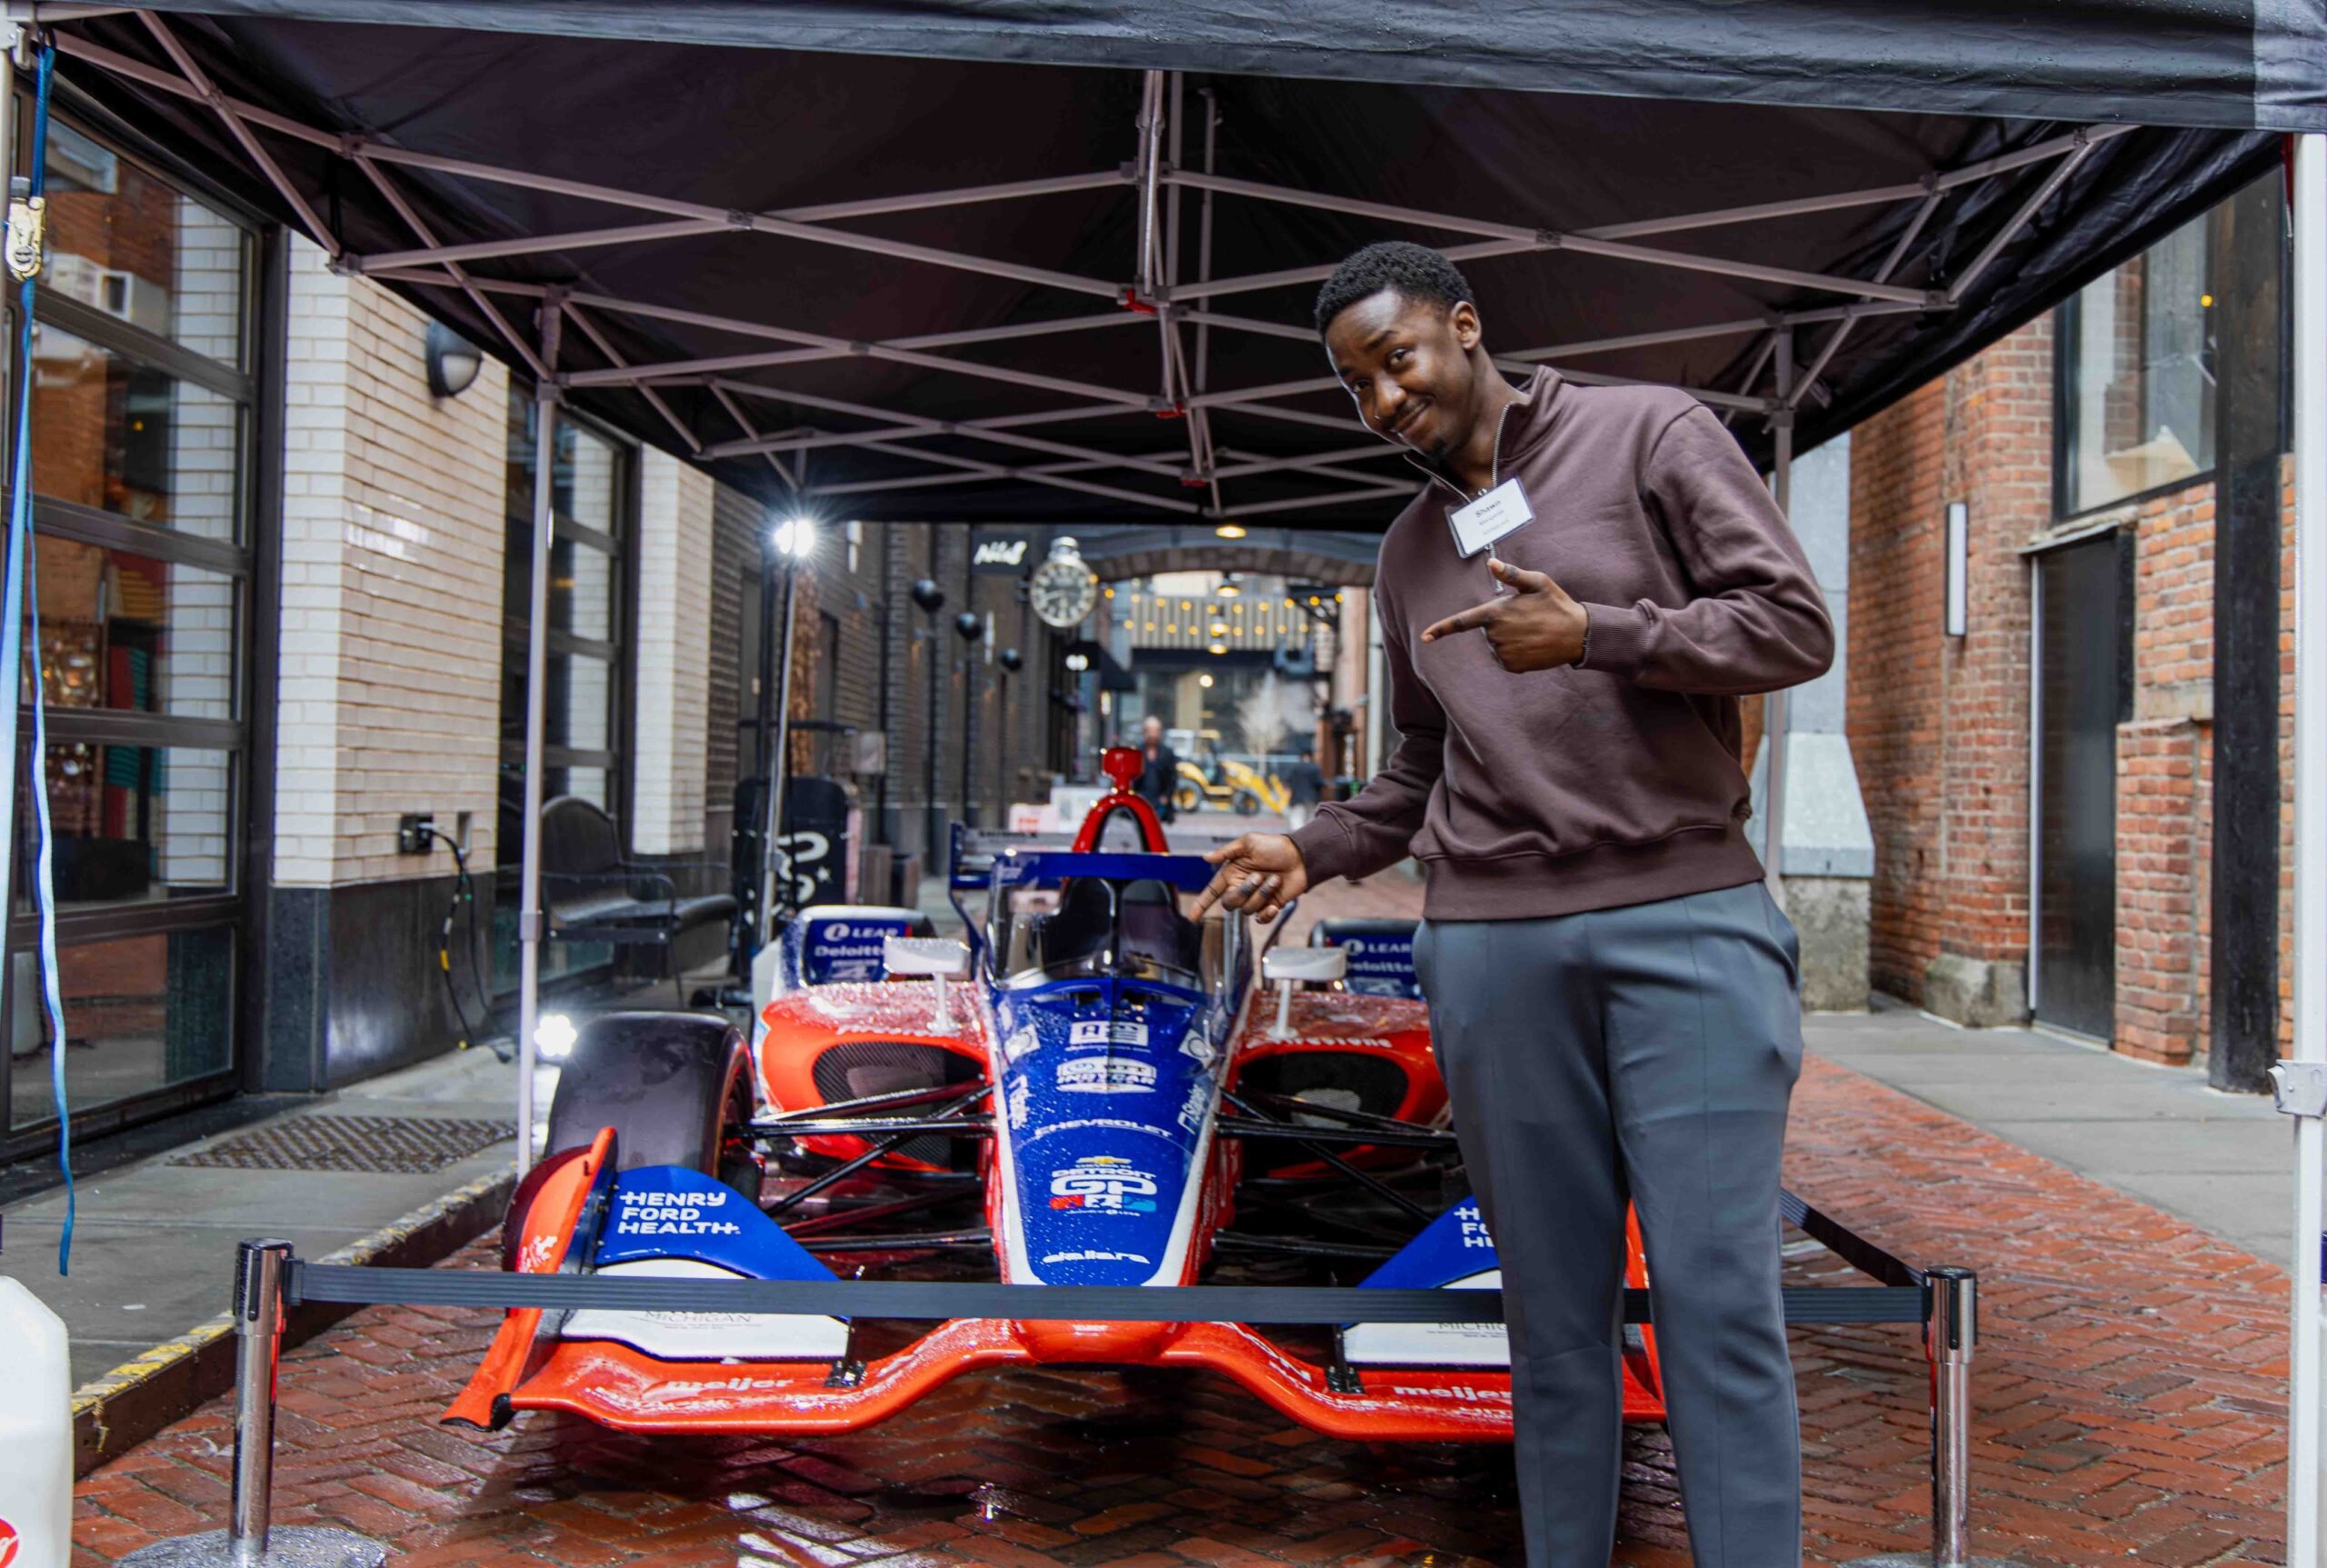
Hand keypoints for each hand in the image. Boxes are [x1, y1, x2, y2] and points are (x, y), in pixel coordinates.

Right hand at [1190, 833, 1307, 923]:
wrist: (1301, 856)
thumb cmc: (1274, 846)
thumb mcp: (1249, 842)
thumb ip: (1227, 852)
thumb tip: (1206, 857)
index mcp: (1231, 874)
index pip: (1211, 892)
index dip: (1201, 905)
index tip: (1192, 918)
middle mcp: (1240, 888)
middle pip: (1230, 903)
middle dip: (1244, 891)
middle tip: (1259, 876)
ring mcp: (1255, 898)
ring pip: (1248, 909)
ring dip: (1262, 894)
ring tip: (1275, 879)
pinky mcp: (1270, 906)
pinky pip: (1261, 919)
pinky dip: (1267, 914)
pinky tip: (1275, 905)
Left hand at [1419, 556, 1588, 670]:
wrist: (1577, 635)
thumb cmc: (1556, 604)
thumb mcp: (1537, 582)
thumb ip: (1511, 574)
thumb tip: (1490, 562)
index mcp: (1496, 613)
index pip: (1463, 622)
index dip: (1442, 629)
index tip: (1425, 637)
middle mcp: (1496, 635)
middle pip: (1487, 629)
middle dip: (1502, 622)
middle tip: (1527, 617)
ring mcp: (1503, 653)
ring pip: (1497, 644)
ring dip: (1509, 637)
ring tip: (1532, 630)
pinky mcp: (1512, 666)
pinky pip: (1505, 658)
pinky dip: (1515, 652)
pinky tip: (1532, 644)